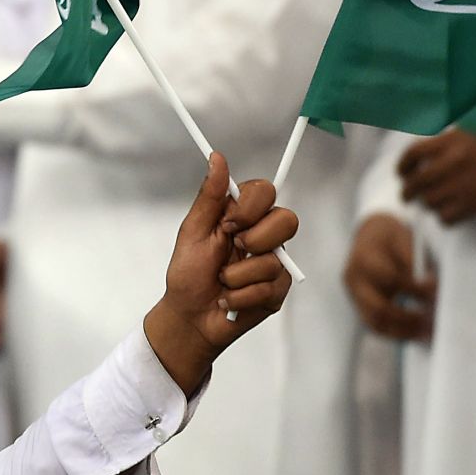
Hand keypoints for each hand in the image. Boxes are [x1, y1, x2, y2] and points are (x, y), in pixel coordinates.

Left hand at [143, 153, 298, 395]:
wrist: (190, 316)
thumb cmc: (188, 273)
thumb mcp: (193, 231)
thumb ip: (209, 196)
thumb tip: (217, 158)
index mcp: (242, 216)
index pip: (266, 191)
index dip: (251, 207)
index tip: (228, 223)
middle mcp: (263, 236)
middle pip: (287, 219)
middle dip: (253, 239)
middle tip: (231, 249)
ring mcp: (274, 263)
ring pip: (274, 258)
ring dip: (237, 275)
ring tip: (222, 281)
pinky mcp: (278, 290)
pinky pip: (270, 287)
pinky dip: (240, 295)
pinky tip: (228, 299)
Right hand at [343, 212, 435, 340]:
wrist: (370, 236)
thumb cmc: (392, 238)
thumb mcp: (404, 239)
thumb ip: (414, 262)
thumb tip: (430, 288)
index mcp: (364, 258)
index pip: (390, 279)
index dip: (415, 289)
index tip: (436, 294)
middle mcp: (354, 279)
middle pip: (378, 308)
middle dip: (407, 319)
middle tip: (432, 322)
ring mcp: (354, 295)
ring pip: (374, 322)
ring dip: (402, 331)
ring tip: (426, 333)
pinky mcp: (358, 305)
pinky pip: (375, 325)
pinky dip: (395, 332)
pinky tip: (415, 333)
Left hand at [398, 128, 475, 224]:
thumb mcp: (474, 131)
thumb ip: (447, 139)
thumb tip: (424, 151)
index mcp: (452, 140)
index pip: (412, 154)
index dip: (402, 166)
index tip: (401, 173)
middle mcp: (453, 162)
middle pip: (415, 182)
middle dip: (407, 191)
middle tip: (406, 196)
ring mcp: (463, 183)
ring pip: (429, 201)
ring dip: (428, 204)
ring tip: (433, 203)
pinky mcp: (475, 204)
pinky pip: (446, 218)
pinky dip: (444, 218)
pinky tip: (449, 214)